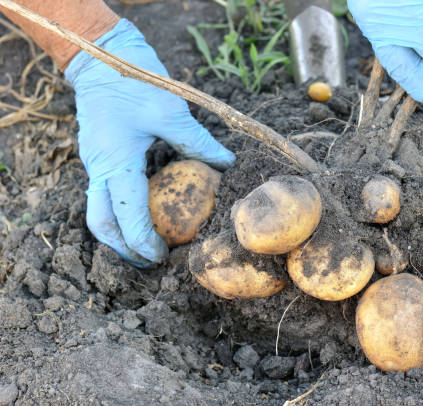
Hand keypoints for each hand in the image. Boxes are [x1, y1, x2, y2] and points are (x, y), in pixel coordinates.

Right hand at [66, 19, 235, 267]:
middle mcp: (98, 168)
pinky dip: (122, 211)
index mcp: (114, 161)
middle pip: (101, 224)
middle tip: (150, 261)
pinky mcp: (99, 156)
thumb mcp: (171, 112)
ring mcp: (95, 163)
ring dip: (120, 233)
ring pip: (99, 211)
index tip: (162, 257)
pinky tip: (146, 213)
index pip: (126, 215)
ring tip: (147, 245)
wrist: (101, 56)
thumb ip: (198, 143)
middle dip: (123, 248)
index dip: (143, 242)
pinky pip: (105, 194)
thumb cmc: (135, 80)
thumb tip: (228, 165)